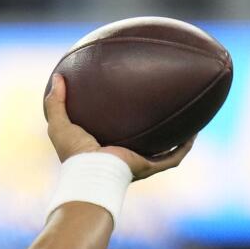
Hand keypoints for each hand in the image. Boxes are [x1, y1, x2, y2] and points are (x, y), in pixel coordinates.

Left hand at [44, 73, 194, 180]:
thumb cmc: (74, 152)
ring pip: (162, 151)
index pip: (115, 133)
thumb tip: (58, 75)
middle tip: (159, 106)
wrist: (90, 173)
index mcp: (103, 149)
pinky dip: (184, 147)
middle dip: (151, 127)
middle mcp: (122, 156)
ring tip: (185, 118)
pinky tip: (194, 132)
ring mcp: (138, 163)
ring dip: (174, 138)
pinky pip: (173, 157)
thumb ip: (55, 101)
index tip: (126, 104)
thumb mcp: (59, 123)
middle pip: (141, 141)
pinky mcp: (149, 167)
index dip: (121, 120)